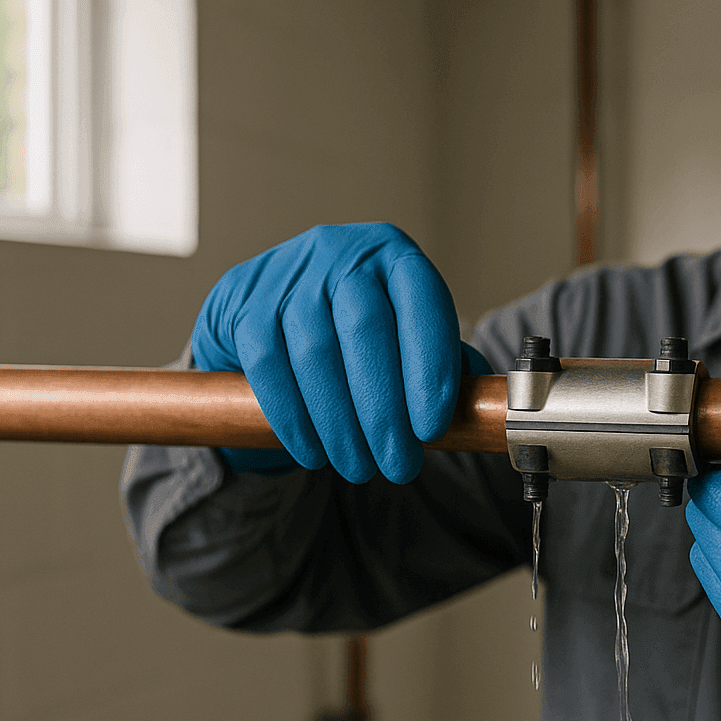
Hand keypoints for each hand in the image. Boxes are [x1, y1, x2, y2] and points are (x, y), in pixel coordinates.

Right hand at [191, 223, 490, 482]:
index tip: (433, 428)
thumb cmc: (353, 329)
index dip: (430, 367)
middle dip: (384, 410)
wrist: (268, 312)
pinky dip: (293, 418)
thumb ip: (441, 362)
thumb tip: (477, 410)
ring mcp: (287, 274)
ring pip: (315, 353)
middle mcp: (341, 252)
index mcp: (394, 256)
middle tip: (399, 465)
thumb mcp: (402, 330)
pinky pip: (269, 367)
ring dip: (340, 424)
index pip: (422, 303)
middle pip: (366, 331)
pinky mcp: (243, 304)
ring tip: (360, 468)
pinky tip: (313, 453)